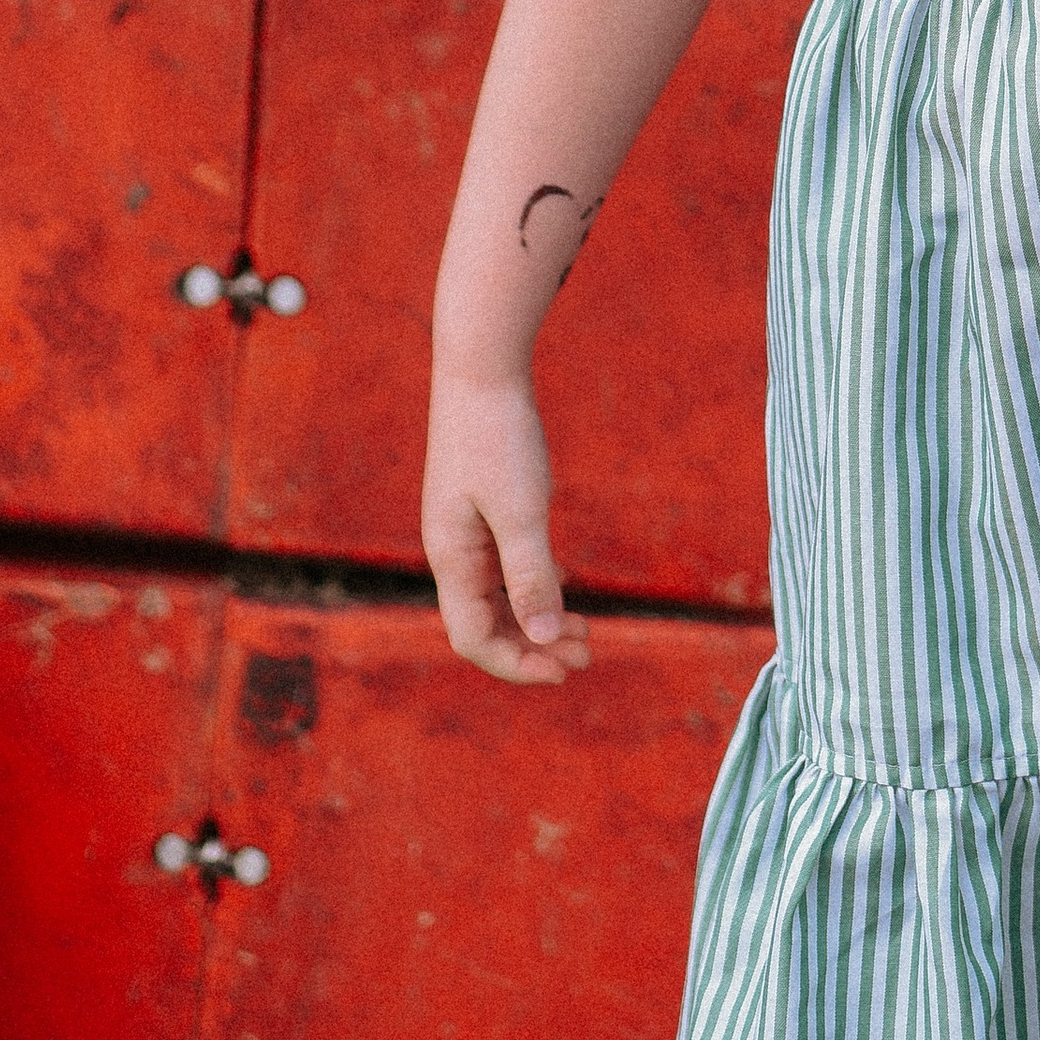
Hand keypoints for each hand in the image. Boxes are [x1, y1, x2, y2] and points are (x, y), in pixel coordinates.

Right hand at [423, 366, 592, 685]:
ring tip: (585, 631)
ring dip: (538, 618)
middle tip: (587, 655)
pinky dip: (534, 583)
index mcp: (451, 558)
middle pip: (487, 623)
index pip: (474, 637)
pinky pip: (504, 565)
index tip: (564, 669)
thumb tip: (544, 638)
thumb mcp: (521, 510)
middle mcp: (453, 551)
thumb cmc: (499, 436)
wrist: (482, 369)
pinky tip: (564, 583)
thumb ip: (531, 576)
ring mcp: (466, 530)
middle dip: (535, 646)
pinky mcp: (482, 508)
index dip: (516, 663)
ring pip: (498, 595)